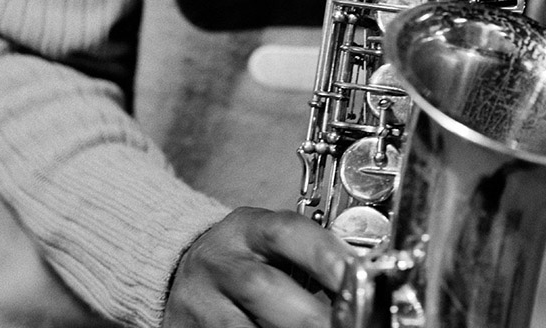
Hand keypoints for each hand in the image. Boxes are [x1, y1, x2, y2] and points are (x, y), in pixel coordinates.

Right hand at [163, 207, 349, 327]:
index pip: (285, 231)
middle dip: (308, 313)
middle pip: (262, 285)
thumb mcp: (271, 243)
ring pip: (242, 326)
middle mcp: (221, 261)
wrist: (186, 275)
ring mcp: (202, 302)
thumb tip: (358, 278)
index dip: (323, 253)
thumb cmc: (245, 258)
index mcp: (248, 228)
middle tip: (347, 322)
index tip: (356, 274)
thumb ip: (307, 254)